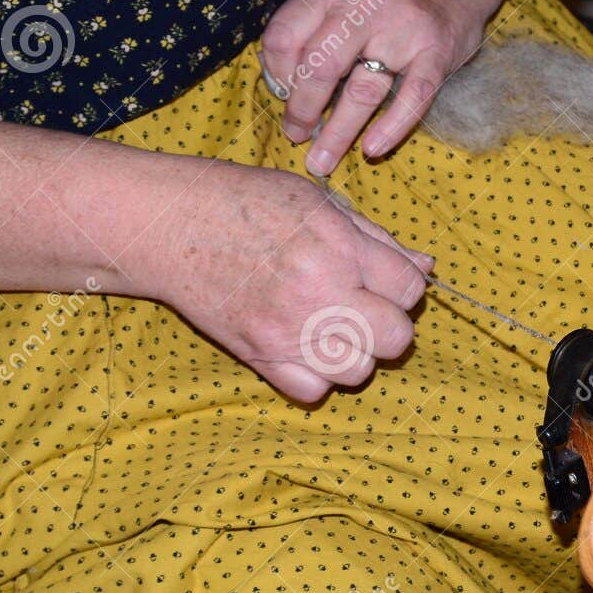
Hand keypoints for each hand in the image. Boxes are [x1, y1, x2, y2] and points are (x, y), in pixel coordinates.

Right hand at [155, 162, 433, 401]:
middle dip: (391, 325)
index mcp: (338, 248)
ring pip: (360, 371)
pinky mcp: (260, 356)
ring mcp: (289, 330)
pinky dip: (317, 377)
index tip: (385, 280)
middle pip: (397, 338)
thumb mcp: (315, 201)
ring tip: (333, 327)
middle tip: (366, 308)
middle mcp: (319, 293)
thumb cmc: (241, 201)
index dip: (405, 286)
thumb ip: (375, 238)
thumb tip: (427, 266)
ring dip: (356, 353)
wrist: (165, 223)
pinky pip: (314, 392)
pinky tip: (306, 348)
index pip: (410, 289)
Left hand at [260, 0, 532, 175]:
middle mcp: (363, 8)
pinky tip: (374, 150)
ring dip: (338, 133)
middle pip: (320, 67)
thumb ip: (312, 23)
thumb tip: (277, 70)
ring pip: (363, 90)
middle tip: (295, 136)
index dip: (276, 73)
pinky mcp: (436, 53)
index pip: (286, 36)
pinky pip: (412, 98)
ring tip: (322, 162)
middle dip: (302, 109)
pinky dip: (392, 127)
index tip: (281, 95)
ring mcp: (402, 32)